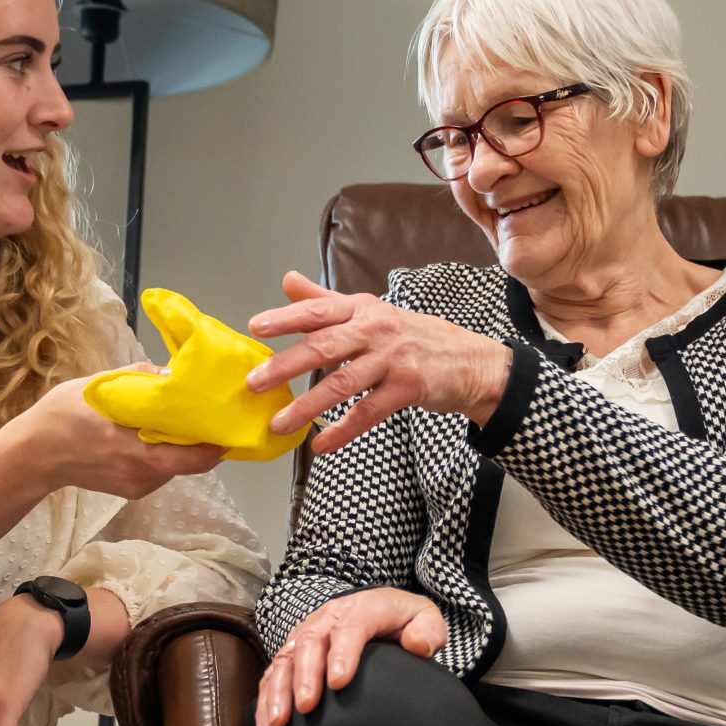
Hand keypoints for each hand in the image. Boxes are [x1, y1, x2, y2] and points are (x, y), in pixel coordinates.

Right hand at [19, 366, 232, 497]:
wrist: (33, 454)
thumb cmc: (62, 416)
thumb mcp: (100, 387)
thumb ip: (140, 378)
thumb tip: (173, 374)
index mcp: (135, 450)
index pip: (193, 458)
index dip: (216, 444)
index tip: (226, 422)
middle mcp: (141, 475)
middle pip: (189, 463)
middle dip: (202, 442)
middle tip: (209, 417)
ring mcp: (136, 486)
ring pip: (175, 467)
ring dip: (182, 447)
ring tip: (182, 422)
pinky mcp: (131, 491)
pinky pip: (160, 472)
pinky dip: (165, 455)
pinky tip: (155, 436)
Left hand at [244, 271, 512, 457]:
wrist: (470, 362)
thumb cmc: (414, 337)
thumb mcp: (370, 311)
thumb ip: (325, 299)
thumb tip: (287, 280)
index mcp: (362, 308)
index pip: (318, 311)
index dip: (286, 317)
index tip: (256, 327)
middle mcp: (376, 329)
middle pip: (324, 347)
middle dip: (286, 365)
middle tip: (255, 382)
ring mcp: (393, 359)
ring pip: (342, 384)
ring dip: (308, 406)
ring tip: (280, 424)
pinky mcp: (408, 387)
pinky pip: (368, 413)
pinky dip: (343, 431)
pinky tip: (321, 445)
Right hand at [254, 586, 447, 725]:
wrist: (381, 611)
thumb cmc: (405, 622)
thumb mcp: (426, 618)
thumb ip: (428, 630)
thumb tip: (417, 645)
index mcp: (362, 608)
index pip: (350, 627)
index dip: (342, 653)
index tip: (339, 683)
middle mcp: (328, 618)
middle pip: (310, 642)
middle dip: (305, 676)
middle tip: (307, 707)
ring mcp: (306, 635)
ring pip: (285, 660)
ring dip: (278, 692)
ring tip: (278, 723)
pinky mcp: (293, 654)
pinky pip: (272, 676)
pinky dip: (265, 703)